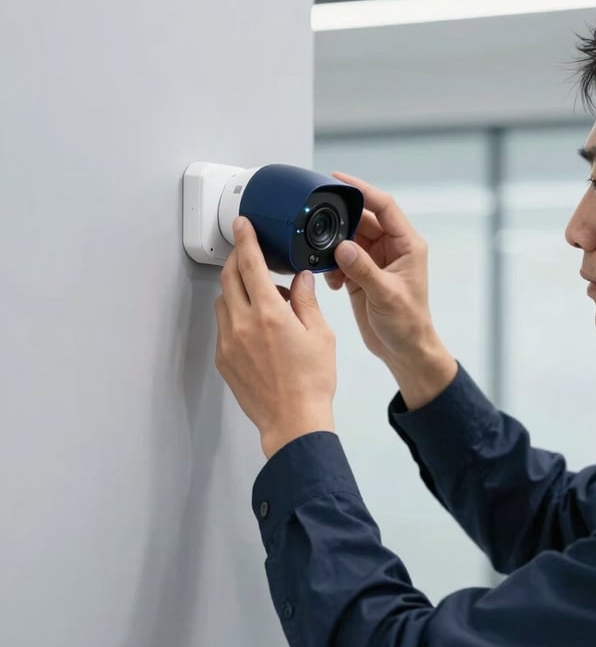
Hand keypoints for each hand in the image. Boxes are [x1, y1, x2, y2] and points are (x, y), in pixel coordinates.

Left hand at [215, 217, 335, 456]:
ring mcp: (228, 342)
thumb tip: (299, 279)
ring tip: (265, 302)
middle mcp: (243, 324)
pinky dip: (236, 317)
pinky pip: (224, 326)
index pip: (250, 263)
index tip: (242, 225)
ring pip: (224, 301)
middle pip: (229, 277)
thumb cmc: (312, 382)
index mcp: (269, 313)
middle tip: (251, 257)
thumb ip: (306, 300)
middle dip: (238, 261)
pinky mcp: (223, 359)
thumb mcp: (320, 334)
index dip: (245, 239)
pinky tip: (258, 329)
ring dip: (238, 291)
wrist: (293, 421)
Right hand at [326, 172, 456, 409]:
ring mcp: (375, 261)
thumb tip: (343, 247)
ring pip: (349, 239)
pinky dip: (331, 266)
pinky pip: (341, 259)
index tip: (338, 179)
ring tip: (322, 256)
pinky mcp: (362, 275)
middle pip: (362, 220)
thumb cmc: (408, 324)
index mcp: (406, 245)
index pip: (384, 206)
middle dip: (340, 220)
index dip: (362, 190)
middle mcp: (391, 249)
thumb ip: (363, 270)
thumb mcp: (386, 296)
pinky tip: (330, 280)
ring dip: (333, 246)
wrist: (404, 351)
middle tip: (317, 217)